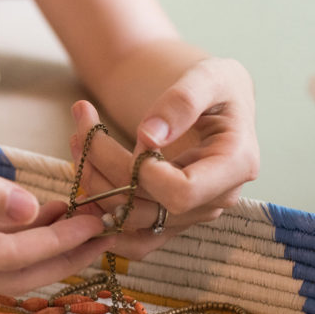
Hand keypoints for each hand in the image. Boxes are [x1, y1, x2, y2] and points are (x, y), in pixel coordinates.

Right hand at [0, 109, 111, 293]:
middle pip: (11, 272)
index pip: (8, 258)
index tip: (97, 220)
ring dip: (45, 244)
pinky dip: (18, 231)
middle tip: (110, 232)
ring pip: (0, 260)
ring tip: (89, 219)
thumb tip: (29, 206)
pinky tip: (45, 211)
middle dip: (63, 255)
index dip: (57, 242)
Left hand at [69, 58, 258, 258]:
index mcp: (236, 165)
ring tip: (78, 140)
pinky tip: (83, 181)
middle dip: (104, 167)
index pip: (182, 192)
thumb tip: (149, 136)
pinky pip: (130, 237)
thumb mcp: (208, 76)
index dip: (143, 172)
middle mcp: (216, 199)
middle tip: (81, 126)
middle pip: (147, 206)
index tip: (130, 134)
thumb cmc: (215, 84)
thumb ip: (182, 101)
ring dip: (92, 184)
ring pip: (128, 220)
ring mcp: (191, 215)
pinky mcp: (169, 220)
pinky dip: (99, 216)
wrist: (212, 100)